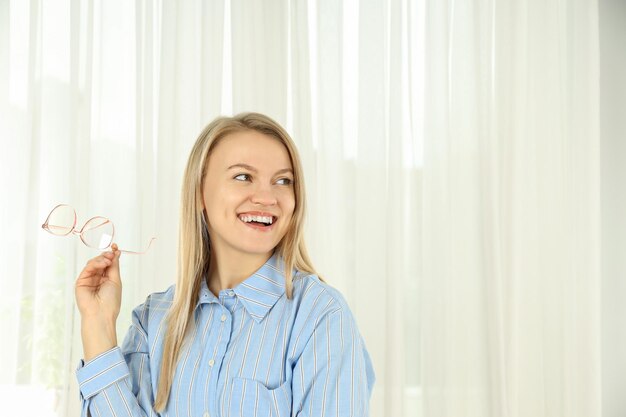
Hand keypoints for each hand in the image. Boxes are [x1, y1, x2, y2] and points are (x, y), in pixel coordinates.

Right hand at [75, 243, 121, 359]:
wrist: (101, 314)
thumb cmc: (111, 301)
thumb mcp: (116, 280)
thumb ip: (114, 266)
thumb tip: (116, 252)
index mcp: (106, 279)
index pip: (108, 263)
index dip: (111, 254)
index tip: (116, 246)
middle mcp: (97, 278)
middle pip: (100, 262)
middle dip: (106, 256)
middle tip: (112, 253)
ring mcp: (88, 280)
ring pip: (93, 263)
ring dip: (101, 259)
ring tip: (108, 260)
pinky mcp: (81, 282)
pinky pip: (87, 269)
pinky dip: (95, 264)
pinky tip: (103, 264)